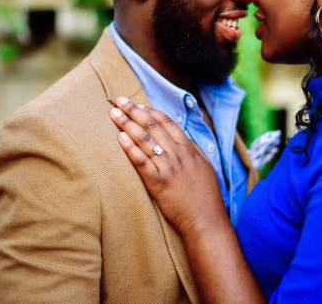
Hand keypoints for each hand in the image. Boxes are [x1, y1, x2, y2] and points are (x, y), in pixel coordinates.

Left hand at [109, 97, 229, 235]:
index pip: (168, 122)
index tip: (139, 104)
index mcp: (189, 149)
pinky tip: (120, 137)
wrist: (206, 220)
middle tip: (119, 100)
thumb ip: (192, 152)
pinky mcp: (158, 182)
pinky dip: (130, 148)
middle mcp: (178, 154)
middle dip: (134, 110)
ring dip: (127, 124)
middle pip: (153, 126)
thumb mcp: (204, 168)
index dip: (151, 111)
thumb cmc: (206, 197)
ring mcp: (168, 167)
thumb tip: (182, 141)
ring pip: (145, 139)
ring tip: (114, 113)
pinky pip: (141, 161)